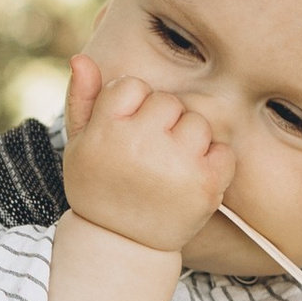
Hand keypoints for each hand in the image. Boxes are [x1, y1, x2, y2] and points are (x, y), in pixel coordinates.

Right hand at [61, 54, 233, 258]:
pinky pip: (223, 151)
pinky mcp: (206, 185)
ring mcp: (176, 165)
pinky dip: (214, 164)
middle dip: (162, 123)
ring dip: (189, 142)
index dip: (132, 108)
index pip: (132, 85)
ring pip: (198, 123)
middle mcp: (140, 144)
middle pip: (168, 102)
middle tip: (148, 155)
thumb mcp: (78, 145)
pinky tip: (191, 180)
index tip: (125, 135)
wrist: (121, 244)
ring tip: (169, 169)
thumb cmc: (98, 187)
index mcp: (106, 131)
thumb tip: (81, 56)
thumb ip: (81, 99)